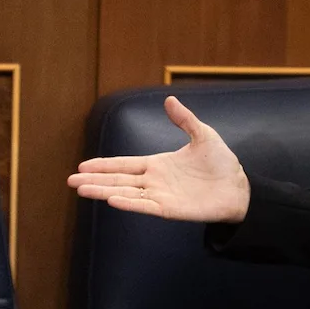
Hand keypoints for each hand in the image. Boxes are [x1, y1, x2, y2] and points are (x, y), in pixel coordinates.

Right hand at [67, 96, 249, 222]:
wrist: (238, 187)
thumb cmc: (221, 164)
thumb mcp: (202, 135)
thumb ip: (184, 120)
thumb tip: (169, 99)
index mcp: (158, 164)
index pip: (125, 164)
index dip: (104, 165)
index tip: (82, 166)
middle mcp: (155, 181)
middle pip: (118, 180)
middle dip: (94, 180)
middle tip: (71, 181)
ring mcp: (161, 196)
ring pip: (126, 193)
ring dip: (104, 191)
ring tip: (82, 189)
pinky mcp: (170, 209)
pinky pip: (146, 206)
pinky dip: (129, 203)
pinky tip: (112, 200)